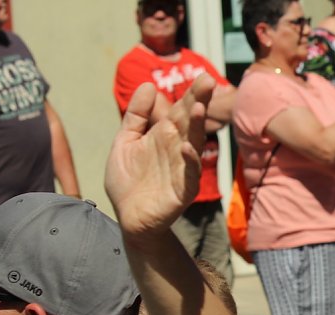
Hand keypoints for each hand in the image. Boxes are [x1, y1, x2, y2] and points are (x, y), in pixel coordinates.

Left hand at [104, 75, 213, 239]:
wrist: (129, 217)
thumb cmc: (128, 181)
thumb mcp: (125, 141)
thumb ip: (136, 116)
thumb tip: (148, 85)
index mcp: (164, 136)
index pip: (181, 111)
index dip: (191, 94)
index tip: (203, 77)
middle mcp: (177, 149)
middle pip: (190, 123)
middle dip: (199, 102)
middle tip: (208, 82)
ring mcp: (182, 170)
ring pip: (194, 145)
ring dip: (197, 128)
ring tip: (198, 108)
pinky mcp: (183, 191)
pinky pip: (190, 175)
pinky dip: (190, 162)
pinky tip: (187, 148)